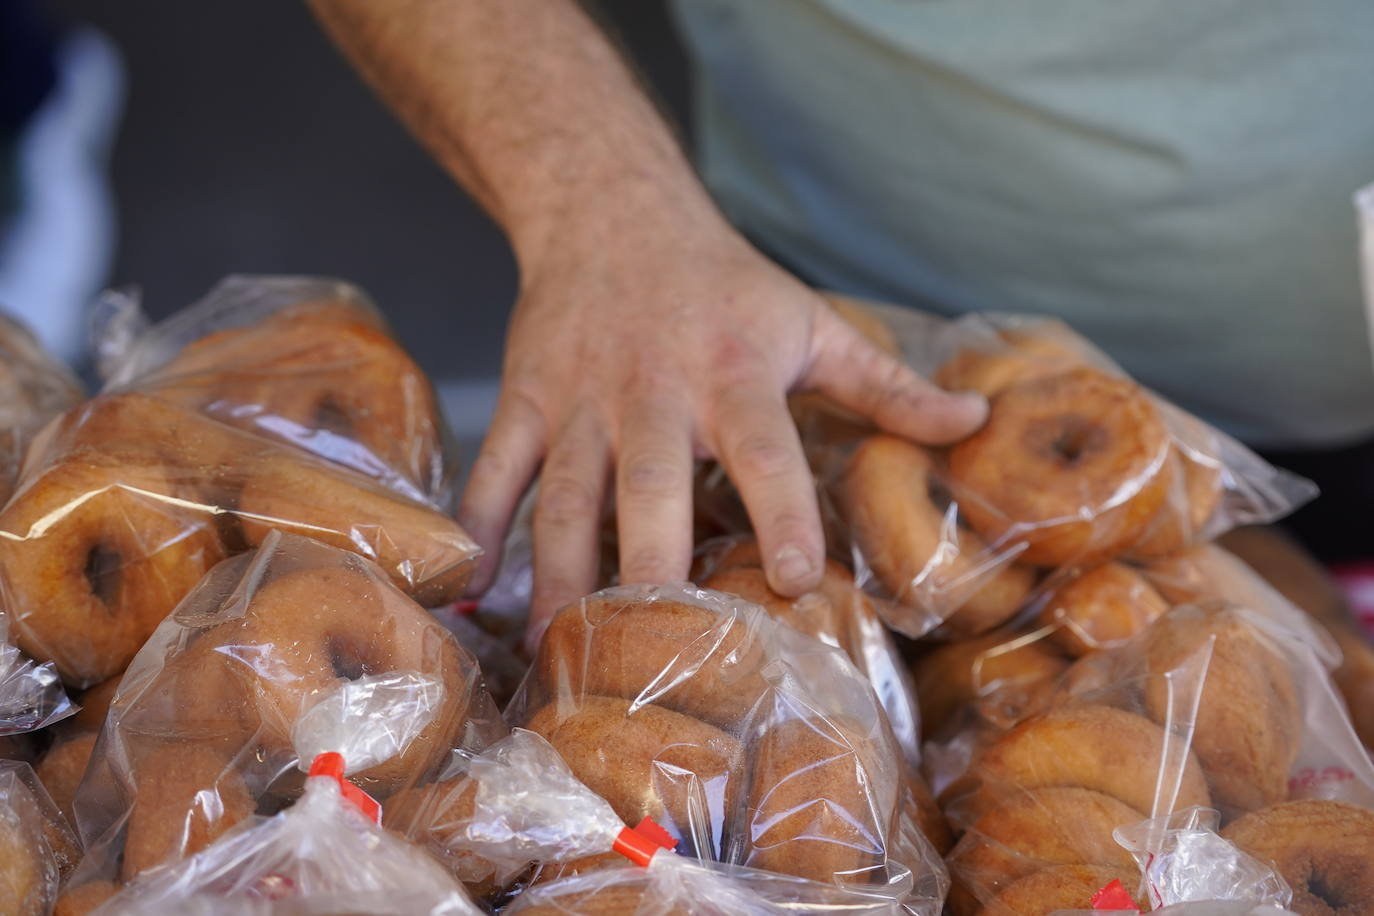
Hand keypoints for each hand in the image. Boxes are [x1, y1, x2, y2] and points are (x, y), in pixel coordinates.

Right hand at [458, 194, 986, 652]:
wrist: (613, 212)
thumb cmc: (725, 284)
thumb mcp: (812, 324)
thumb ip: (888, 383)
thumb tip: (976, 421)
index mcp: (735, 375)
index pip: (766, 450)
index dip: (783, 513)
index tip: (798, 582)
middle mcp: (654, 391)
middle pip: (648, 485)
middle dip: (650, 563)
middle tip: (659, 645)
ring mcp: (580, 399)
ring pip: (563, 493)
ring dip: (561, 570)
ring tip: (564, 645)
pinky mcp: (525, 398)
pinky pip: (496, 468)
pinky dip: (482, 525)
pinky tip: (475, 586)